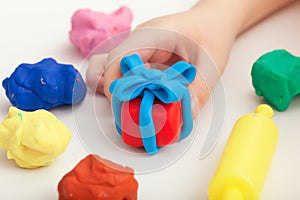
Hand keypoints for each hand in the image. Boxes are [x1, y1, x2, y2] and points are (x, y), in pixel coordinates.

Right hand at [87, 7, 235, 116]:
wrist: (211, 22)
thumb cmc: (211, 34)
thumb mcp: (212, 63)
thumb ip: (198, 90)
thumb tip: (182, 117)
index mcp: (154, 34)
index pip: (119, 59)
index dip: (117, 88)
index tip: (128, 111)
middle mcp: (139, 41)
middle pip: (110, 68)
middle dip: (119, 96)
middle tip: (134, 118)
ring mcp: (136, 50)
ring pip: (110, 71)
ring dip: (118, 94)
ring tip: (133, 112)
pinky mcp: (139, 61)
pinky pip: (122, 76)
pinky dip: (126, 92)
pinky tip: (140, 104)